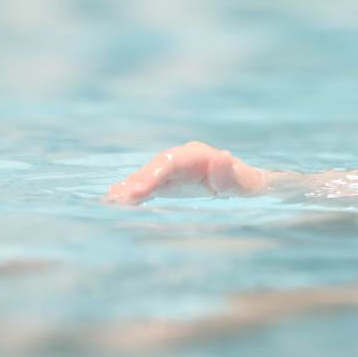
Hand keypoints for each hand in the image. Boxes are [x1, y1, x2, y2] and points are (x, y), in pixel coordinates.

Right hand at [106, 142, 272, 204]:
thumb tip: (222, 156)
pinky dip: (131, 191)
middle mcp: (181, 159)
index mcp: (198, 156)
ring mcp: (173, 170)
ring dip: (128, 187)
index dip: (152, 176)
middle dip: (136, 182)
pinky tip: (113, 200)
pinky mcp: (167, 182)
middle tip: (117, 200)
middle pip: (154, 168)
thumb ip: (232, 174)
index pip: (171, 163)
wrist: (246, 185)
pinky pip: (146, 185)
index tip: (136, 192)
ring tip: (109, 201)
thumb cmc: (248, 185)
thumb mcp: (246, 183)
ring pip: (147, 175)